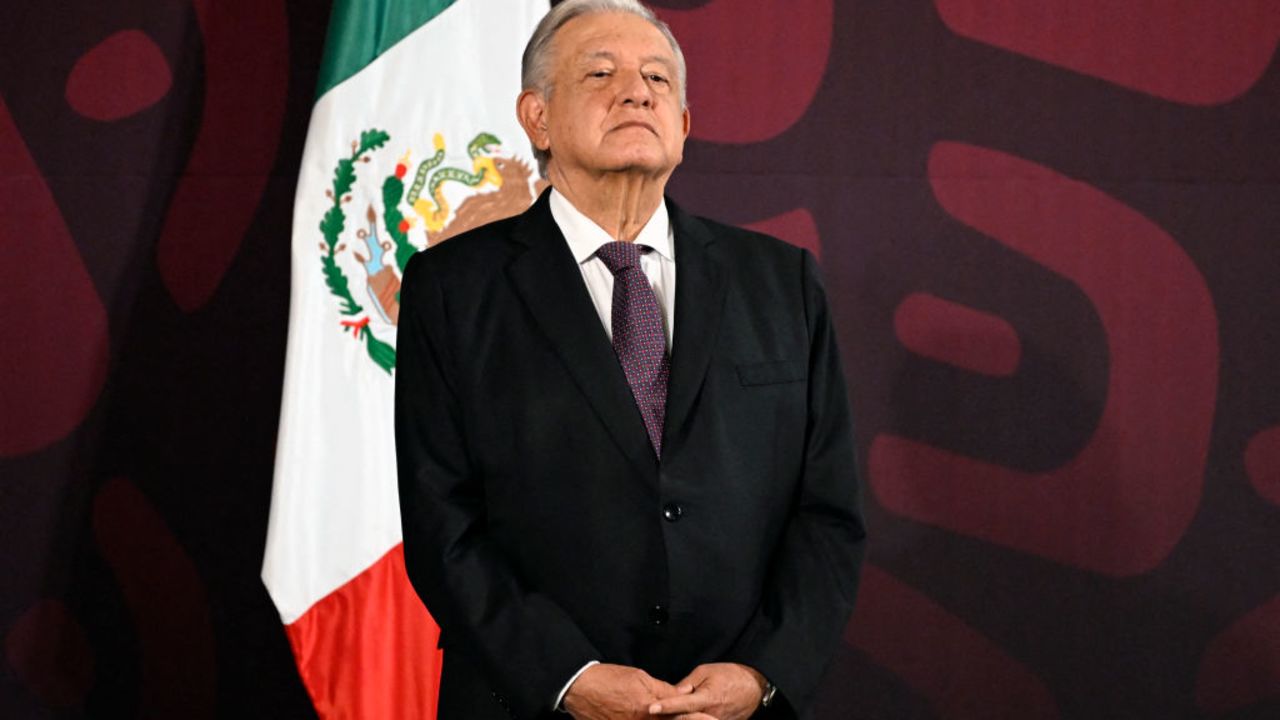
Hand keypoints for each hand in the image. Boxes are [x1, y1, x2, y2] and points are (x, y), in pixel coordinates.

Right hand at [564, 663, 689, 719]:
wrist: (580, 688)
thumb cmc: (609, 679)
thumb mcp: (640, 678)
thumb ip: (664, 689)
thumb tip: (684, 693)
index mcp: (650, 710)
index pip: (681, 717)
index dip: (699, 719)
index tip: (712, 719)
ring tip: (685, 718)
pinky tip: (652, 719)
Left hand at [647, 663, 765, 719]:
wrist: (754, 687)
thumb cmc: (729, 675)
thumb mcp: (706, 671)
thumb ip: (687, 683)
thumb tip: (672, 693)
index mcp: (707, 697)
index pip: (682, 704)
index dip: (666, 706)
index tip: (651, 708)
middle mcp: (711, 714)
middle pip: (684, 719)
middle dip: (669, 716)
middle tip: (654, 711)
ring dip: (679, 718)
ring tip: (668, 712)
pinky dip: (692, 719)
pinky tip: (683, 715)